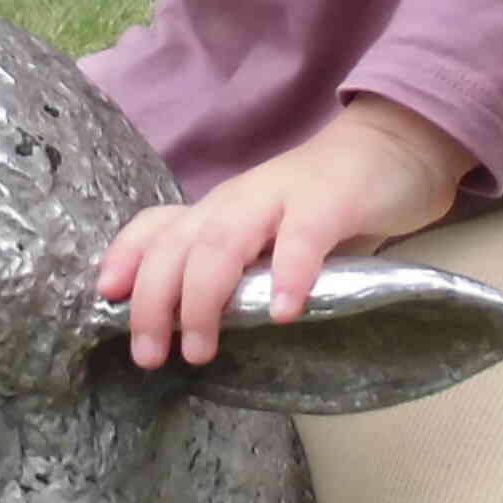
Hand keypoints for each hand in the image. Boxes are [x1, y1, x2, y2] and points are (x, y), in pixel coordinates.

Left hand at [95, 99, 471, 370]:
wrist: (396, 146)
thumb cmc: (328, 204)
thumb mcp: (269, 236)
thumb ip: (238, 272)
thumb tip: (196, 331)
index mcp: (220, 210)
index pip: (156, 225)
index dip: (125, 257)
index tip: (105, 298)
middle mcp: (238, 201)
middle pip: (179, 245)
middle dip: (154, 301)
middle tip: (149, 356)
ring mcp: (282, 197)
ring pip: (223, 241)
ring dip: (205, 298)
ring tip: (200, 348)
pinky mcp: (331, 201)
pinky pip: (304, 237)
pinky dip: (290, 273)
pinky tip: (286, 312)